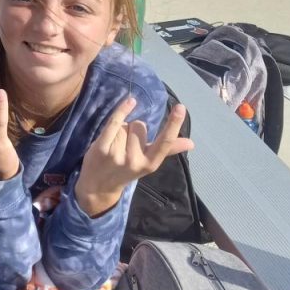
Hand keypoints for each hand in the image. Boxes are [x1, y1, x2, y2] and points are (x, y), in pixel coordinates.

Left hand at [75, 97, 194, 215]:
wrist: (98, 186)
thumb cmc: (126, 170)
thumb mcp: (148, 162)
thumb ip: (168, 149)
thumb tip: (191, 143)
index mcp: (150, 163)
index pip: (164, 141)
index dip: (173, 124)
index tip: (181, 107)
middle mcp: (135, 160)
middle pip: (140, 126)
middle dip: (134, 130)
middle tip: (125, 146)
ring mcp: (117, 154)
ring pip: (126, 125)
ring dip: (121, 130)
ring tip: (115, 145)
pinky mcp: (102, 148)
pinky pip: (114, 123)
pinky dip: (121, 111)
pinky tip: (130, 102)